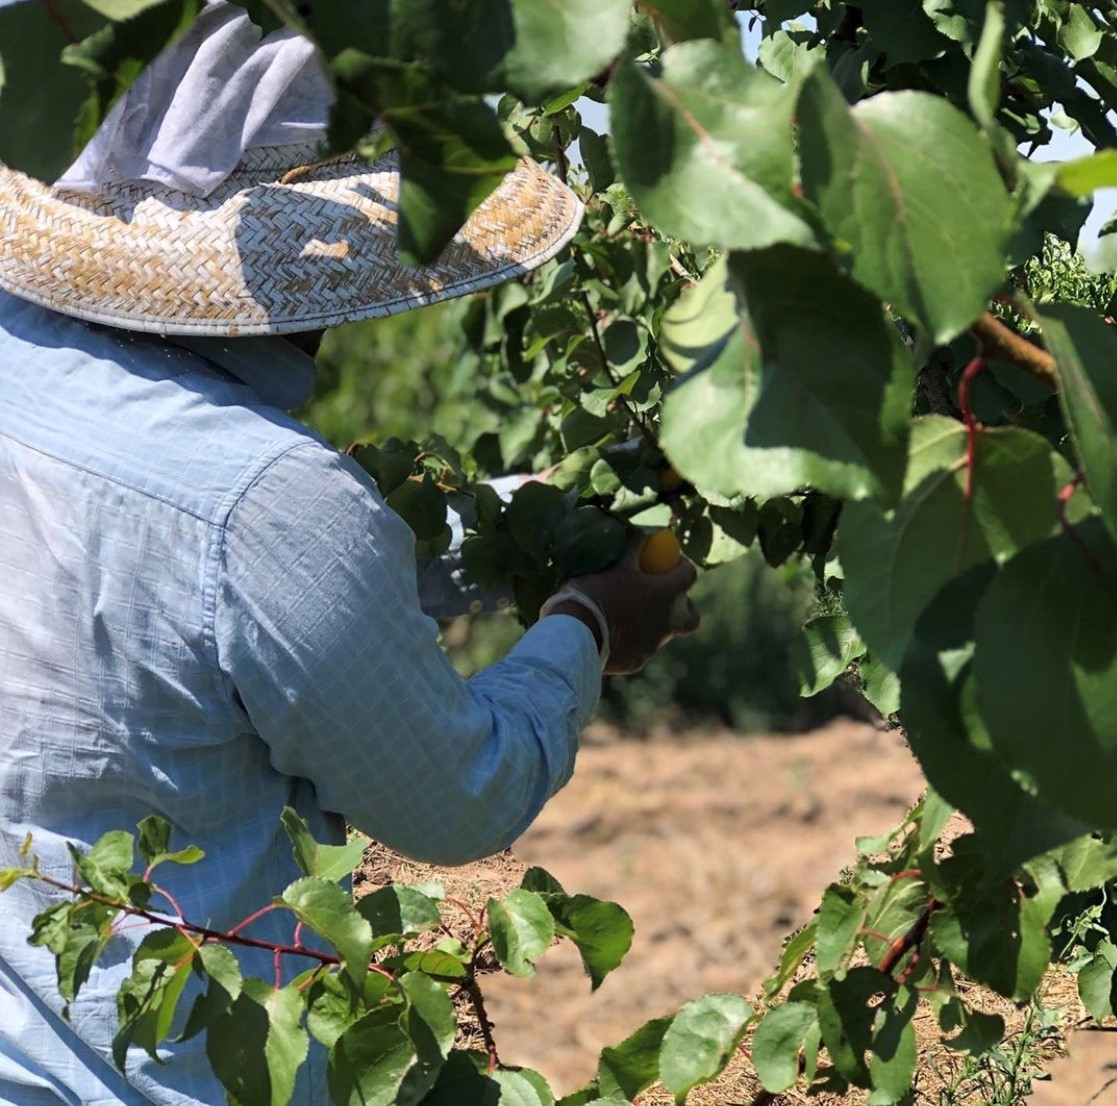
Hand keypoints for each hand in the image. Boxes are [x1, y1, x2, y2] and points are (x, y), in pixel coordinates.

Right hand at [545, 530, 699, 674]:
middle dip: (685, 605)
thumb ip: (632, 545)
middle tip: (668, 597)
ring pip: (664, 634)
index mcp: (665, 595)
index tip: (673, 561)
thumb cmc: (595, 593)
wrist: (575, 635)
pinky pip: (640, 649)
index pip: (689, 576)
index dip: (684, 566)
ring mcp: (653, 645)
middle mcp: (666, 622)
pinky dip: (632, 641)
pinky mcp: (637, 662)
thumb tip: (642, 528)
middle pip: (692, 616)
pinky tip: (613, 634)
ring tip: (631, 614)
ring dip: (655, 623)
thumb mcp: (614, 563)